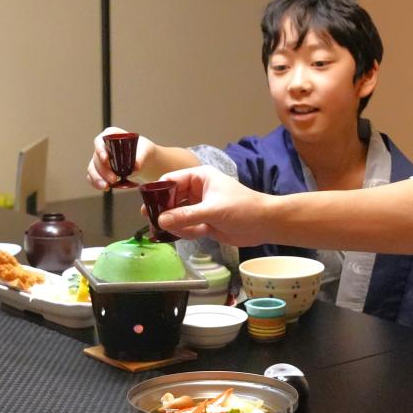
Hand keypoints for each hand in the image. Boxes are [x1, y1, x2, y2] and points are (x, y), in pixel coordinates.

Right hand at [86, 126, 155, 189]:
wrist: (144, 161)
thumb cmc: (143, 151)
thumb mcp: (145, 151)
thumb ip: (140, 158)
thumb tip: (136, 167)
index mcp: (112, 135)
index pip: (100, 140)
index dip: (100, 149)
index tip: (106, 158)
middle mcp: (103, 146)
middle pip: (96, 157)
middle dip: (103, 170)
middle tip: (114, 179)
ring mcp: (99, 159)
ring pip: (92, 168)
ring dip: (98, 178)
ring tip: (107, 186)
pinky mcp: (99, 171)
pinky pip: (92, 177)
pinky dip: (96, 183)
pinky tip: (105, 188)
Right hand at [154, 168, 273, 245]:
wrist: (265, 224)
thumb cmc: (243, 208)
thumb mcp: (212, 210)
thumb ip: (186, 216)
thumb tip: (161, 220)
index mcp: (199, 177)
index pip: (171, 180)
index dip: (158, 191)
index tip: (146, 204)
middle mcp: (197, 190)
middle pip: (171, 199)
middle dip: (163, 211)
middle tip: (151, 221)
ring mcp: (200, 207)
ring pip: (177, 215)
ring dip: (173, 224)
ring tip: (167, 232)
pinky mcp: (204, 222)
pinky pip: (186, 227)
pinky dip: (183, 232)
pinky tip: (186, 235)